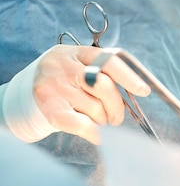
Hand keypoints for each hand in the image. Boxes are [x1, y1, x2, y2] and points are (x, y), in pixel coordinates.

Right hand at [32, 44, 150, 143]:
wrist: (25, 90)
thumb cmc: (65, 78)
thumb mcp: (80, 64)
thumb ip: (103, 72)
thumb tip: (134, 91)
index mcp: (78, 53)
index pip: (109, 61)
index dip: (129, 77)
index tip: (144, 91)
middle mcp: (65, 67)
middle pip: (103, 86)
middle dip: (116, 106)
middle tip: (117, 118)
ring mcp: (54, 87)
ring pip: (94, 108)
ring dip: (102, 119)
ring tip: (98, 119)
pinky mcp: (48, 108)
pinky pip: (80, 124)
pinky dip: (93, 133)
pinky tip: (97, 136)